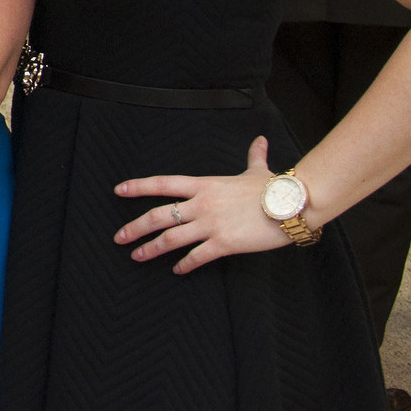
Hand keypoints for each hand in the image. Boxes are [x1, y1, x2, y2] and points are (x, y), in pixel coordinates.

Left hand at [112, 136, 291, 273]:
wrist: (291, 205)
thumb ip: (253, 155)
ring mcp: (210, 225)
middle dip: (135, 227)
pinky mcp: (224, 243)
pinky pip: (196, 257)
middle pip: (158, 215)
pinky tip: (177, 270)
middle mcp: (201, 204)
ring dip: (151, 249)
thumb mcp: (257, 170)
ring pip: (170, 239)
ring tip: (137, 256)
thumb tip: (260, 140)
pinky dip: (184, 265)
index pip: (162, 184)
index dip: (138, 187)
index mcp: (204, 185)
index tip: (119, 191)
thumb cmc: (274, 187)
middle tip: (119, 238)